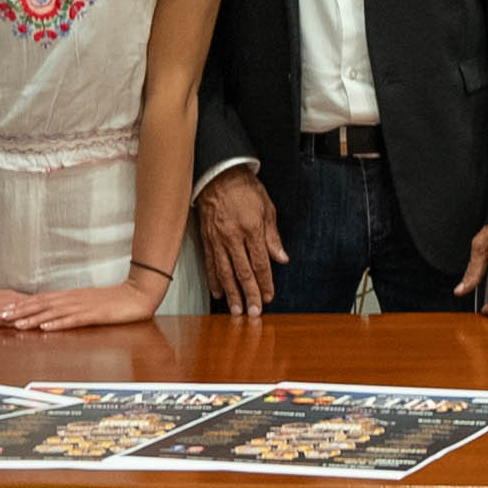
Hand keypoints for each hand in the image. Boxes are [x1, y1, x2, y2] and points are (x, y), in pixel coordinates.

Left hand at [0, 280, 166, 331]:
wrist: (139, 294)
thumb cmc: (117, 300)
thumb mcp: (91, 302)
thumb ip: (73, 307)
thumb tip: (56, 313)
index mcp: (72, 296)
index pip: (42, 299)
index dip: (23, 304)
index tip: (6, 309)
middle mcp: (73, 299)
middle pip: (42, 304)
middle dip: (21, 311)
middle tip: (2, 317)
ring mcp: (83, 306)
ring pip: (53, 313)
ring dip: (34, 318)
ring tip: (17, 325)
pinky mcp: (94, 315)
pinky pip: (72, 320)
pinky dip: (57, 324)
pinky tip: (46, 328)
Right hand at [194, 168, 283, 312]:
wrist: (218, 174)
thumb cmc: (246, 189)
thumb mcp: (267, 208)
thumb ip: (273, 236)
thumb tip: (281, 259)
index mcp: (251, 229)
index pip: (260, 262)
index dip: (265, 282)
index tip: (268, 297)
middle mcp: (233, 236)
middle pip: (242, 272)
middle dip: (249, 294)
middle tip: (253, 313)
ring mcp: (217, 239)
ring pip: (224, 272)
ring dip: (231, 293)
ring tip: (235, 310)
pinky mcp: (205, 239)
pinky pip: (210, 263)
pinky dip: (213, 280)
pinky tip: (218, 293)